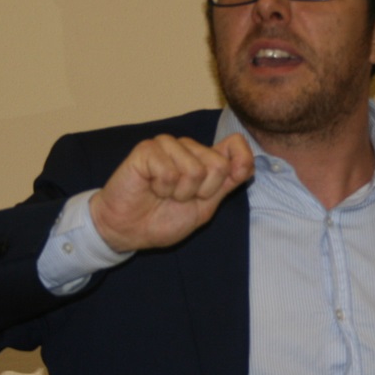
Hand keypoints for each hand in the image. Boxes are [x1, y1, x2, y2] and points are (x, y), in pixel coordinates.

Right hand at [90, 133, 253, 252]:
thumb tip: (247, 163)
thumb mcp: (204, 207)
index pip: (236, 144)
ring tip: (162, 194)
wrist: (127, 230)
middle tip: (178, 198)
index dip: (238, 164)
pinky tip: (150, 188)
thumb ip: (226, 184)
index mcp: (204, 158)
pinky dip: (161, 189)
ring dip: (179, 193)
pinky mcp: (147, 149)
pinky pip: (170, 172)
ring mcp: (167, 145)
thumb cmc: (162, 219)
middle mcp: (188, 147)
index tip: (216, 189)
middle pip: (218, 165)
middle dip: (201, 193)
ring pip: (195, 170)